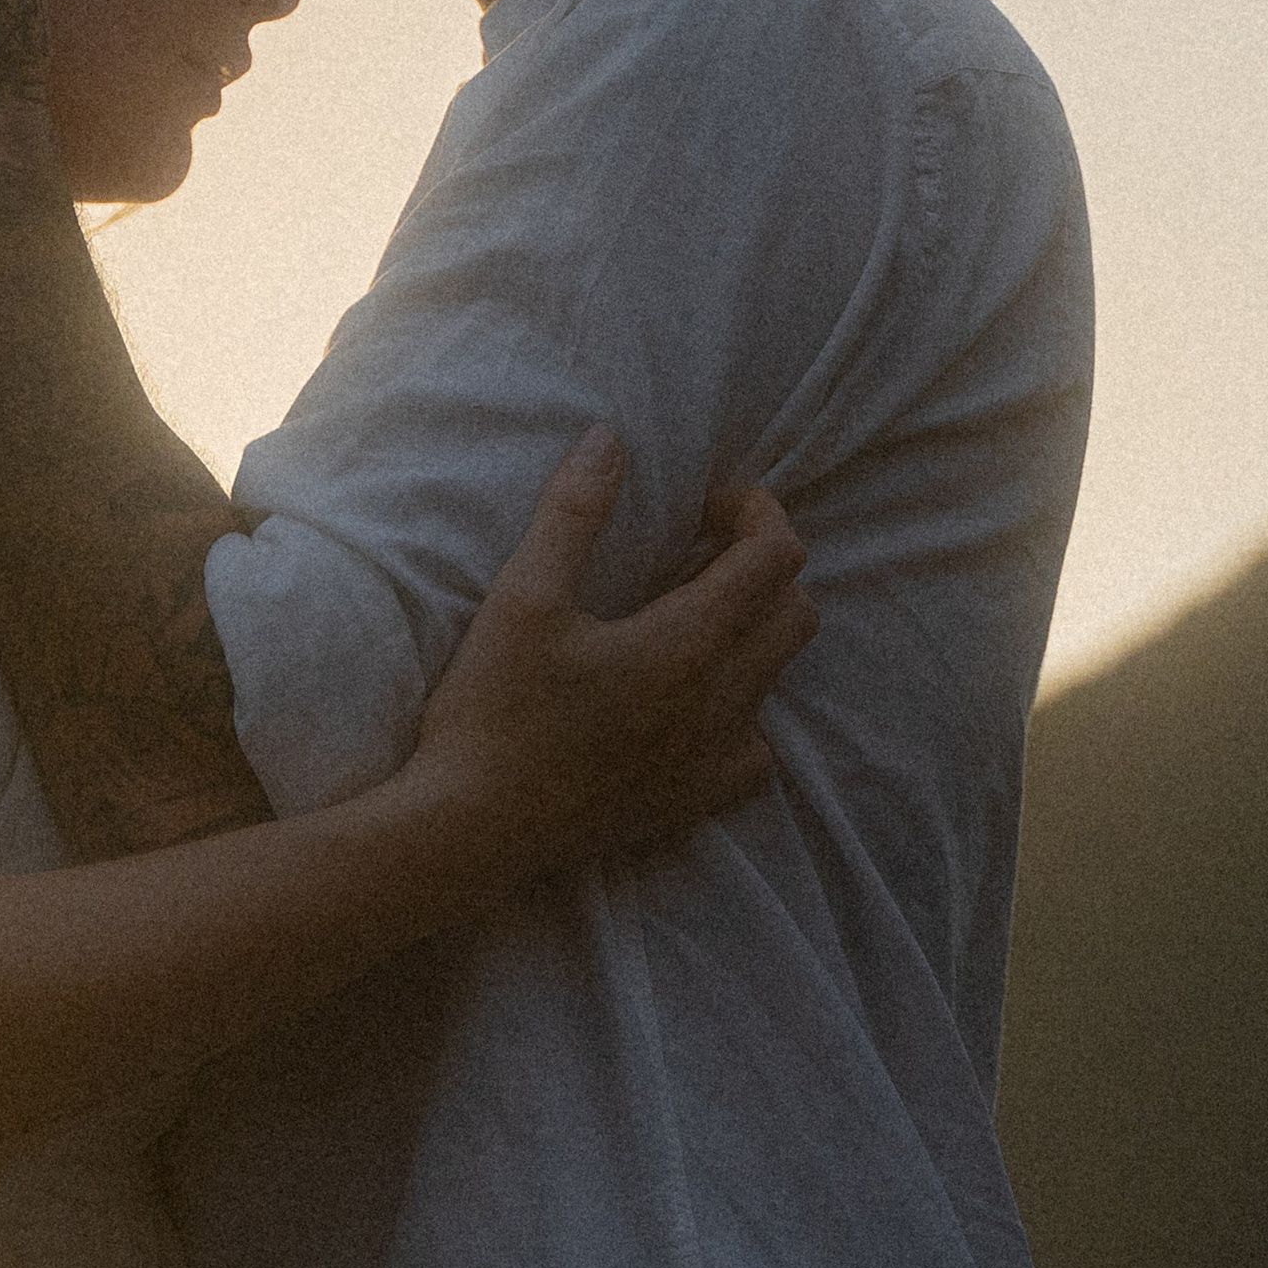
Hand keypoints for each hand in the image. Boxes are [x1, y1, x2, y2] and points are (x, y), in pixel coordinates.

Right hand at [409, 431, 815, 884]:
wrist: (472, 828)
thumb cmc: (493, 709)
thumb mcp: (523, 596)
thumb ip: (573, 513)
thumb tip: (608, 440)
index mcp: (686, 644)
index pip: (775, 556)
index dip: (755, 511)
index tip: (706, 505)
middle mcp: (719, 702)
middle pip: (795, 612)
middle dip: (762, 566)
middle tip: (699, 552)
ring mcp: (714, 759)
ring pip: (781, 676)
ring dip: (755, 632)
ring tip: (690, 619)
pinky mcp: (696, 802)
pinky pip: (758, 748)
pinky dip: (743, 709)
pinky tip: (692, 701)